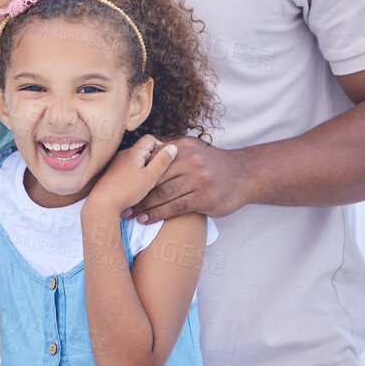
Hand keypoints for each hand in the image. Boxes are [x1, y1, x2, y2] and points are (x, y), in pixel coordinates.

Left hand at [87, 135, 178, 216]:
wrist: (102, 204)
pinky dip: (132, 174)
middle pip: (142, 150)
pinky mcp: (110, 173)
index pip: (150, 139)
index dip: (160, 147)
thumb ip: (162, 162)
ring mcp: (115, 163)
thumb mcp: (150, 177)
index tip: (164, 160)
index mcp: (134, 152)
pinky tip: (133, 187)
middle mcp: (123, 154)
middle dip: (152, 159)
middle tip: (157, 173)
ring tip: (146, 182)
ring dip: (142, 168)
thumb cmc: (127, 191)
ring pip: (134, 160)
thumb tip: (173, 147)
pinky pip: (125, 168)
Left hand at [123, 137, 248, 223]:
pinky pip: (175, 207)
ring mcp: (198, 179)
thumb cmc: (213, 164)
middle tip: (120, 202)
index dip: (135, 173)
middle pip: (154, 177)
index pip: (153, 160)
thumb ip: (172, 151)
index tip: (120, 184)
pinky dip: (158, 214)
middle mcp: (190, 160)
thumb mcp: (194, 149)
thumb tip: (144, 155)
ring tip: (130, 214)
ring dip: (144, 206)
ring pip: (163, 194)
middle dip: (136, 191)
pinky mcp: (204, 198)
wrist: (244, 175)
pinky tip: (146, 219)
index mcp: (183, 146)